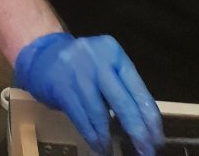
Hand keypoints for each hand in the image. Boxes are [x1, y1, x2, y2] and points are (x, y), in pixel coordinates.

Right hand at [13, 33, 163, 155]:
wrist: (41, 53)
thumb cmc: (82, 66)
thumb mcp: (104, 67)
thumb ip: (122, 88)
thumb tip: (144, 126)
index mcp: (113, 52)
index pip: (138, 89)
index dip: (150, 119)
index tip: (157, 140)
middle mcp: (97, 58)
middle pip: (123, 102)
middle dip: (137, 132)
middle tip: (145, 152)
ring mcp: (76, 71)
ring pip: (100, 114)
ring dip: (109, 138)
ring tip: (114, 150)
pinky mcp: (61, 86)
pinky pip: (82, 118)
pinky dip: (92, 135)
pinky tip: (98, 145)